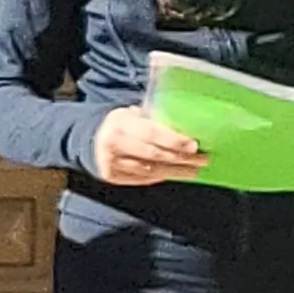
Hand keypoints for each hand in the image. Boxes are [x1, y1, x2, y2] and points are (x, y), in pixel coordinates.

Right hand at [91, 103, 207, 186]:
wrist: (90, 139)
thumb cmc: (123, 124)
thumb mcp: (133, 114)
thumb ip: (154, 119)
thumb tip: (189, 125)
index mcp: (120, 122)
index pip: (151, 133)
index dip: (174, 140)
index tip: (195, 146)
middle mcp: (113, 143)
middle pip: (153, 154)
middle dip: (181, 158)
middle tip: (203, 159)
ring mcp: (111, 162)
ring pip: (150, 169)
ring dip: (175, 171)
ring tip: (194, 170)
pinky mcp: (111, 176)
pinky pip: (141, 178)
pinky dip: (159, 176)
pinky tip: (174, 174)